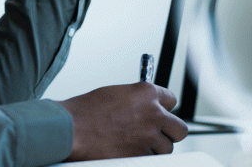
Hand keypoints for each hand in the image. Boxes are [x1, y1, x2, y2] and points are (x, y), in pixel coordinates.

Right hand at [56, 83, 188, 159]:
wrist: (72, 128)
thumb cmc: (85, 111)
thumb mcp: (114, 94)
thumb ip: (136, 99)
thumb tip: (144, 106)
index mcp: (146, 93)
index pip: (172, 99)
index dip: (164, 108)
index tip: (160, 112)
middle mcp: (153, 113)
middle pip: (179, 128)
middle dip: (169, 131)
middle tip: (156, 132)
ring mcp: (150, 136)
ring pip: (167, 147)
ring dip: (154, 147)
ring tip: (134, 143)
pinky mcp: (142, 155)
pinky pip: (151, 158)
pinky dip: (142, 156)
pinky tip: (127, 150)